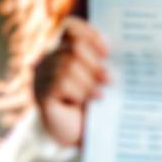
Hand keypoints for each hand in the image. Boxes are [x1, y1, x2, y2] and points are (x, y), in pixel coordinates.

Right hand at [32, 17, 109, 146]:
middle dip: (94, 63)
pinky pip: (61, 84)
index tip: (108, 51)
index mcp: (63, 50)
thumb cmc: (91, 104)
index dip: (89, 33)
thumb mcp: (98, 78)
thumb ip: (102, 61)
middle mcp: (48, 59)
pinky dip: (81, 91)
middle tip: (109, 79)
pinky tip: (92, 100)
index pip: (70, 27)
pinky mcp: (41, 95)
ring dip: (89, 81)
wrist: (79, 134)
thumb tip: (120, 47)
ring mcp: (42, 77)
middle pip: (72, 47)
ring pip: (68, 66)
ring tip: (101, 94)